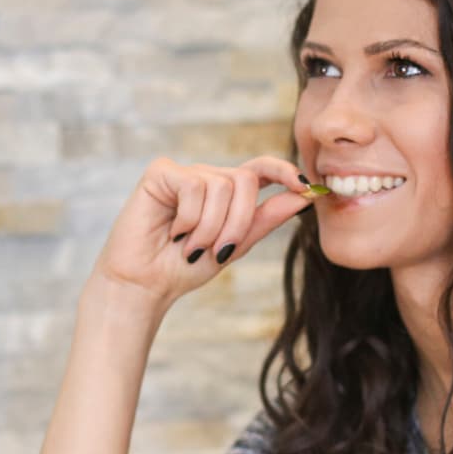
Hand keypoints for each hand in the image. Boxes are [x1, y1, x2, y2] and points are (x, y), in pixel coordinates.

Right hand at [92, 155, 311, 309]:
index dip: (285, 171)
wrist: (146, 285)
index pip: (262, 169)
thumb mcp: (235, 246)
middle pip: (245, 181)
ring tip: (191, 247)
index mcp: (228, 194)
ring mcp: (185, 173)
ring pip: (221, 186)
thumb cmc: (185, 267)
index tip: (306, 187)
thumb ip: (266, 219)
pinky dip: (189, 218)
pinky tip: (173, 231)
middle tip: (220, 252)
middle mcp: (209, 178)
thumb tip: (303, 196)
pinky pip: (194, 186)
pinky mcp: (162, 172)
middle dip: (239, 222)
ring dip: (210, 227)